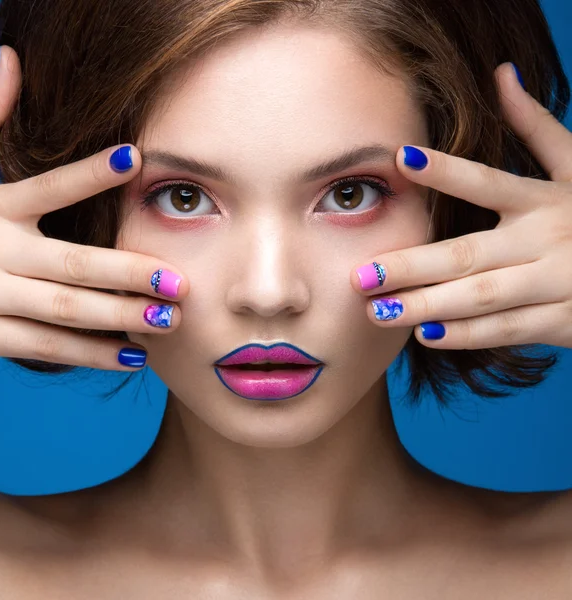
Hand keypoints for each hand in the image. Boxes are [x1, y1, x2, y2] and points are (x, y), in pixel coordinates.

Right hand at [0, 46, 188, 369]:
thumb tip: (9, 60)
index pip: (47, 187)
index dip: (90, 173)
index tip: (138, 159)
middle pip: (74, 263)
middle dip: (130, 273)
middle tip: (180, 282)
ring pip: (67, 310)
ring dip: (122, 316)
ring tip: (169, 321)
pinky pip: (47, 347)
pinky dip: (91, 353)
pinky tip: (132, 355)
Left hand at [350, 62, 571, 349]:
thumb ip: (537, 128)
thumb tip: (502, 75)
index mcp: (543, 200)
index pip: (487, 182)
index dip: (446, 171)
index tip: (399, 158)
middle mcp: (546, 239)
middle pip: (468, 254)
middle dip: (412, 266)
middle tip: (361, 276)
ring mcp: (555, 283)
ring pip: (481, 297)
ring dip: (428, 305)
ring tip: (379, 311)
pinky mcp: (561, 321)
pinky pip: (506, 329)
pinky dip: (467, 334)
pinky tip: (426, 335)